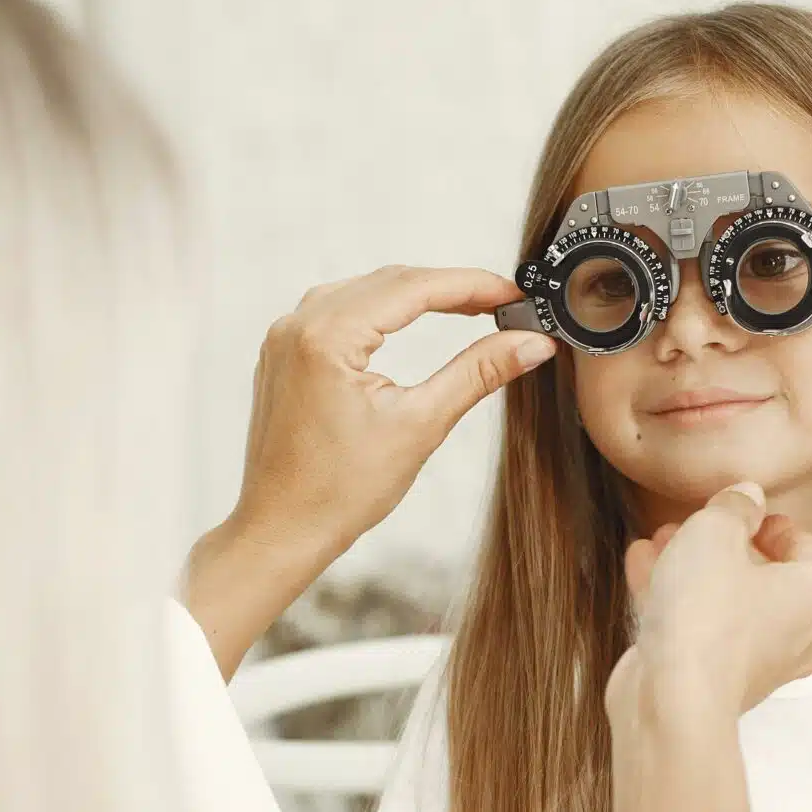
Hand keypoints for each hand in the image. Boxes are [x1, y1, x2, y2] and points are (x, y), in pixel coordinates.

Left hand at [231, 265, 552, 558]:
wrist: (282, 530)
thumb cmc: (339, 492)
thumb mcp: (420, 426)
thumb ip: (477, 373)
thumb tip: (529, 344)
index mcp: (326, 337)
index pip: (414, 287)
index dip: (472, 285)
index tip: (514, 296)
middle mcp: (297, 326)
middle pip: (389, 282)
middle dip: (449, 288)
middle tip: (502, 305)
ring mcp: (284, 338)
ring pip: (364, 292)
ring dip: (416, 295)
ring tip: (468, 309)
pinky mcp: (283, 354)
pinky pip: (338, 312)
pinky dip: (381, 312)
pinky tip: (409, 321)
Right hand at [600, 483, 811, 811]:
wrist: (674, 700)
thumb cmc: (707, 614)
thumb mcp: (715, 533)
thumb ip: (733, 506)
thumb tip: (746, 495)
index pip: (804, 544)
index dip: (767, 519)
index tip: (737, 507)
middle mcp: (799, 633)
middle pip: (764, 574)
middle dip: (722, 544)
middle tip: (691, 522)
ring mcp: (759, 663)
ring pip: (728, 602)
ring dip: (692, 568)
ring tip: (659, 541)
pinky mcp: (719, 683)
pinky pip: (703, 630)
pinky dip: (677, 601)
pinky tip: (641, 568)